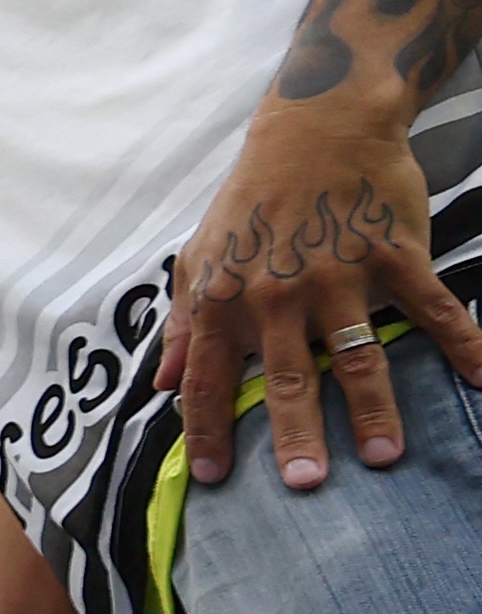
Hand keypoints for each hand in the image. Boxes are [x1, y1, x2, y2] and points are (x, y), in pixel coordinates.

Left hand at [157, 96, 481, 491]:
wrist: (316, 128)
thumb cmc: (253, 201)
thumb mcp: (201, 258)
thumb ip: (186, 326)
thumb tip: (162, 385)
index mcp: (226, 299)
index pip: (210, 378)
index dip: (210, 430)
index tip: (215, 479)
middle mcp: (279, 294)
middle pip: (290, 378)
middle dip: (296, 435)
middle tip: (306, 485)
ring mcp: (340, 274)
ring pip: (359, 354)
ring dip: (373, 409)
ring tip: (383, 457)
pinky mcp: (395, 254)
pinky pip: (433, 308)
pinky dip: (463, 344)